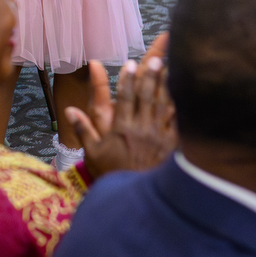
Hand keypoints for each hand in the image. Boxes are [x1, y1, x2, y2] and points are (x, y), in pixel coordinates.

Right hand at [67, 34, 176, 176]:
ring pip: (164, 105)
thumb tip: (69, 110)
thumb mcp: (92, 152)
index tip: (129, 63)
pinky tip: (186, 93)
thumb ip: (82, 129)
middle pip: (147, 97)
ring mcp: (159, 135)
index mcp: (122, 128)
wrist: (137, 198)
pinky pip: (178, 120)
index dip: (127, 79)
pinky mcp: (172, 143)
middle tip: (156, 57)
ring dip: (168, 85)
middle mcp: (141, 129)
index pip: (124, 98)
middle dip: (151, 76)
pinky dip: (182, 105)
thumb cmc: (112, 172)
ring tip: (173, 67)